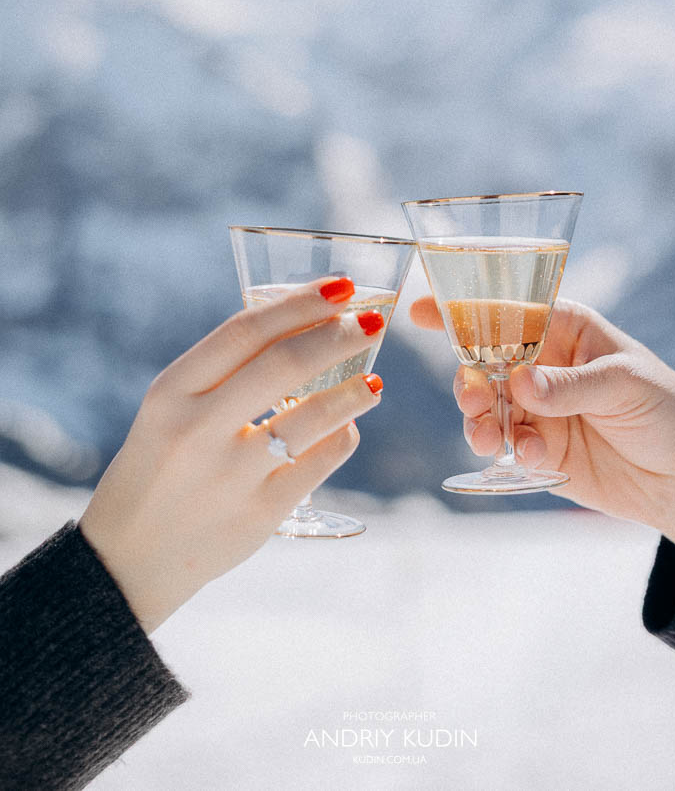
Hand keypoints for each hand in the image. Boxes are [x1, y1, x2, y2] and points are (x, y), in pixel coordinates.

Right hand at [80, 279, 383, 632]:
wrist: (129, 557)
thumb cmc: (161, 465)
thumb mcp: (170, 408)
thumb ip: (223, 371)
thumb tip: (304, 325)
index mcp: (172, 391)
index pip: (246, 330)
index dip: (300, 303)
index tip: (340, 288)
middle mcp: (197, 429)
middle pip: (284, 364)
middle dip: (337, 337)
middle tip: (370, 325)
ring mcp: (230, 474)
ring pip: (312, 417)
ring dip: (353, 391)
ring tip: (374, 381)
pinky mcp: (259, 514)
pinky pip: (319, 463)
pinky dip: (342, 438)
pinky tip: (347, 428)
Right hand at [410, 295, 674, 563]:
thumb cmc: (668, 411)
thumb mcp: (624, 385)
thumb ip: (569, 385)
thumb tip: (518, 382)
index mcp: (566, 327)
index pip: (506, 309)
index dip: (462, 308)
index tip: (420, 312)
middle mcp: (544, 363)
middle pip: (483, 361)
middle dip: (467, 379)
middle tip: (472, 399)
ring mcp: (538, 406)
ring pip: (486, 405)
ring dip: (479, 420)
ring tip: (491, 439)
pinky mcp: (540, 447)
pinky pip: (505, 444)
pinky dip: (510, 451)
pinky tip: (535, 458)